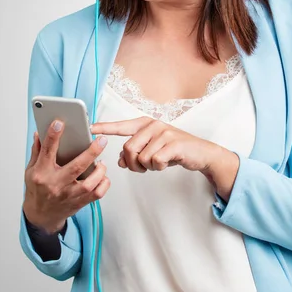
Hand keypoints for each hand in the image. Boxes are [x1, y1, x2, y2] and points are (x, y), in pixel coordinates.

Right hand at [23, 120, 109, 233]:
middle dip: (91, 152)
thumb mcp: (31, 170)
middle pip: (76, 167)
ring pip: (89, 183)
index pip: (47, 151)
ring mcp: (68, 195)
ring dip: (100, 171)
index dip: (53, 136)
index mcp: (42, 173)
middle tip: (101, 140)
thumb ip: (37, 151)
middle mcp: (56, 184)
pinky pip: (97, 194)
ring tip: (101, 162)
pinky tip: (102, 176)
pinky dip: (103, 183)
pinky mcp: (79, 202)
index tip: (59, 123)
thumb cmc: (37, 190)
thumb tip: (39, 133)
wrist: (41, 216)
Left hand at [89, 117, 239, 200]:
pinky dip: (159, 167)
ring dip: (148, 166)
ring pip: (141, 157)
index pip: (121, 126)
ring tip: (158, 162)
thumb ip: (135, 153)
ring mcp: (164, 133)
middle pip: (128, 149)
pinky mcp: (173, 143)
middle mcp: (153, 125)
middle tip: (143, 167)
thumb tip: (120, 160)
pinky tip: (167, 163)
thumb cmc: (175, 150)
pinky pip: (155, 161)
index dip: (105, 127)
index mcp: (145, 125)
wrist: (201, 153)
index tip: (90, 128)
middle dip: (133, 164)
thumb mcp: (152, 150)